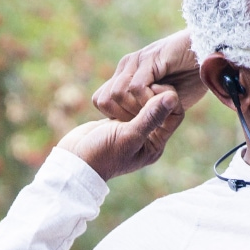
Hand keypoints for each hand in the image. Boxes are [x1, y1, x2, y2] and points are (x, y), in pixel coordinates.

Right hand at [57, 91, 182, 180]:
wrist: (73, 162)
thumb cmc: (102, 154)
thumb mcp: (128, 135)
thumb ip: (150, 116)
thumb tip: (173, 96)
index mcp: (156, 143)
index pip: (175, 114)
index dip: (167, 98)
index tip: (152, 88)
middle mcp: (147, 135)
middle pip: (160, 105)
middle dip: (150, 93)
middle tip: (136, 87)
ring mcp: (131, 127)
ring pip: (143, 102)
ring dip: (135, 92)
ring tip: (123, 91)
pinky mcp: (117, 120)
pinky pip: (127, 102)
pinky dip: (122, 95)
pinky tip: (114, 92)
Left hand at [92, 30, 205, 121]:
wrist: (210, 54)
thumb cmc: (190, 77)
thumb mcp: (163, 99)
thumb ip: (146, 109)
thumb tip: (136, 127)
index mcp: (125, 74)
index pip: (101, 100)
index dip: (117, 117)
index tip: (140, 123)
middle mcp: (126, 66)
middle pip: (105, 100)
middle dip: (125, 116)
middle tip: (149, 118)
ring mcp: (137, 61)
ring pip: (118, 94)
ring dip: (137, 109)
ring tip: (157, 108)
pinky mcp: (151, 58)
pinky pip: (137, 87)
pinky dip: (148, 100)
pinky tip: (164, 101)